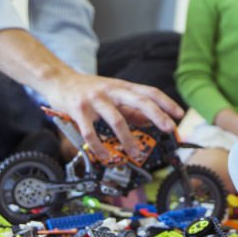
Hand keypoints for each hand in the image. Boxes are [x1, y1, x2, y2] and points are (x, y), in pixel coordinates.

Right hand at [49, 74, 182, 158]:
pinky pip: (91, 132)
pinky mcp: (78, 110)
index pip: (149, 92)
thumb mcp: (112, 93)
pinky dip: (99, 147)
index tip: (179, 114)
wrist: (58, 80)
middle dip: (157, 115)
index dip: (166, 102)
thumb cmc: (87, 89)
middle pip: (139, 101)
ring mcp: (94, 99)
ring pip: (117, 119)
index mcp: (122, 86)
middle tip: (169, 128)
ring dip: (128, 138)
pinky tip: (105, 156)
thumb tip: (150, 119)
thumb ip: (130, 107)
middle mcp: (111, 90)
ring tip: (135, 152)